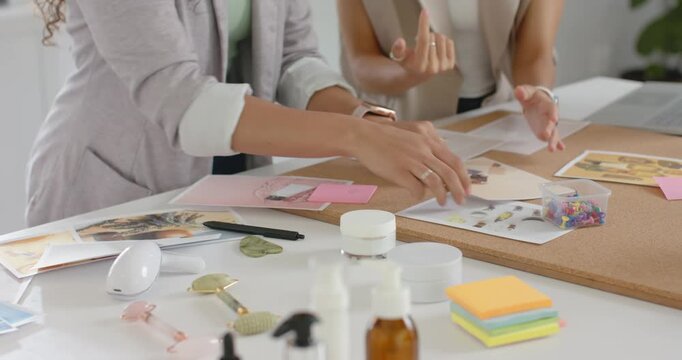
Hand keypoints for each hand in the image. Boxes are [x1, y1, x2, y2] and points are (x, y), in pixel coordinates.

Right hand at [349, 120, 469, 205]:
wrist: (365, 136)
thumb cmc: (387, 139)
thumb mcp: (413, 138)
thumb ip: (427, 149)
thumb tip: (439, 166)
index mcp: (428, 142)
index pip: (454, 161)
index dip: (464, 177)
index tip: (467, 188)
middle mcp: (423, 151)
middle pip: (449, 173)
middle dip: (458, 190)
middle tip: (460, 200)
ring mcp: (411, 161)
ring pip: (435, 182)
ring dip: (441, 195)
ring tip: (442, 202)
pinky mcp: (399, 171)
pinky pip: (415, 187)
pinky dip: (420, 194)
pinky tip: (418, 196)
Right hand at [389, 10, 455, 84]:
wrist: (419, 74)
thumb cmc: (408, 62)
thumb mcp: (398, 57)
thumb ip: (397, 49)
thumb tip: (400, 41)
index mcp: (419, 66)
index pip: (423, 40)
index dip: (423, 24)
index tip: (425, 12)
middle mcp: (432, 68)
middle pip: (432, 37)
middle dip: (427, 34)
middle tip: (422, 42)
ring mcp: (442, 67)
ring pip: (442, 38)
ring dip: (435, 37)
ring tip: (429, 45)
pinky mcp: (450, 65)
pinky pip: (450, 42)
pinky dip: (443, 41)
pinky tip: (437, 48)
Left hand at [514, 85, 564, 151]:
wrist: (536, 99)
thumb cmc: (532, 95)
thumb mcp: (527, 92)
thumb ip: (523, 92)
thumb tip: (518, 90)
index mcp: (548, 104)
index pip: (551, 108)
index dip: (553, 113)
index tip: (554, 119)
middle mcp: (551, 115)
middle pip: (552, 123)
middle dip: (550, 129)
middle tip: (547, 136)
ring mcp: (549, 124)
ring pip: (553, 133)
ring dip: (553, 140)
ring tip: (552, 149)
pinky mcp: (546, 130)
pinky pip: (552, 136)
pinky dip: (557, 142)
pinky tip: (560, 148)